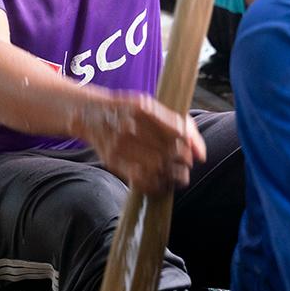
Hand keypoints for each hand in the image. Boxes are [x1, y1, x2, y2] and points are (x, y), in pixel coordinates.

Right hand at [75, 92, 205, 195]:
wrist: (89, 113)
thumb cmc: (126, 109)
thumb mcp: (148, 105)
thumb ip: (177, 123)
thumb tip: (200, 152)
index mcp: (143, 107)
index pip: (177, 130)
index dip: (189, 146)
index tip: (193, 154)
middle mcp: (130, 124)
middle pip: (168, 150)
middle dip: (183, 163)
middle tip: (184, 166)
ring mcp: (119, 143)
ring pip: (156, 167)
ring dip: (172, 176)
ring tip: (176, 176)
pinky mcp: (112, 160)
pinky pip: (139, 179)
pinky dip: (155, 185)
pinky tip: (160, 183)